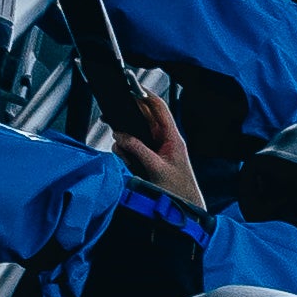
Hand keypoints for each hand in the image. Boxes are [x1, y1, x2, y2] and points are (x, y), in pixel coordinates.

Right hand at [113, 84, 200, 207]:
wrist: (186, 210)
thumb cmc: (180, 191)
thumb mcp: (157, 168)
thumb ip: (138, 150)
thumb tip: (121, 136)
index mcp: (172, 137)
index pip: (158, 108)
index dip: (144, 94)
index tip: (129, 86)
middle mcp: (164, 140)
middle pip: (142, 119)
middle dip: (127, 119)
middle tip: (110, 118)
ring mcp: (155, 149)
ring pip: (134, 135)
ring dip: (124, 142)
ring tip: (126, 156)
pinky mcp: (148, 159)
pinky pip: (132, 148)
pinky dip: (125, 153)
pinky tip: (127, 162)